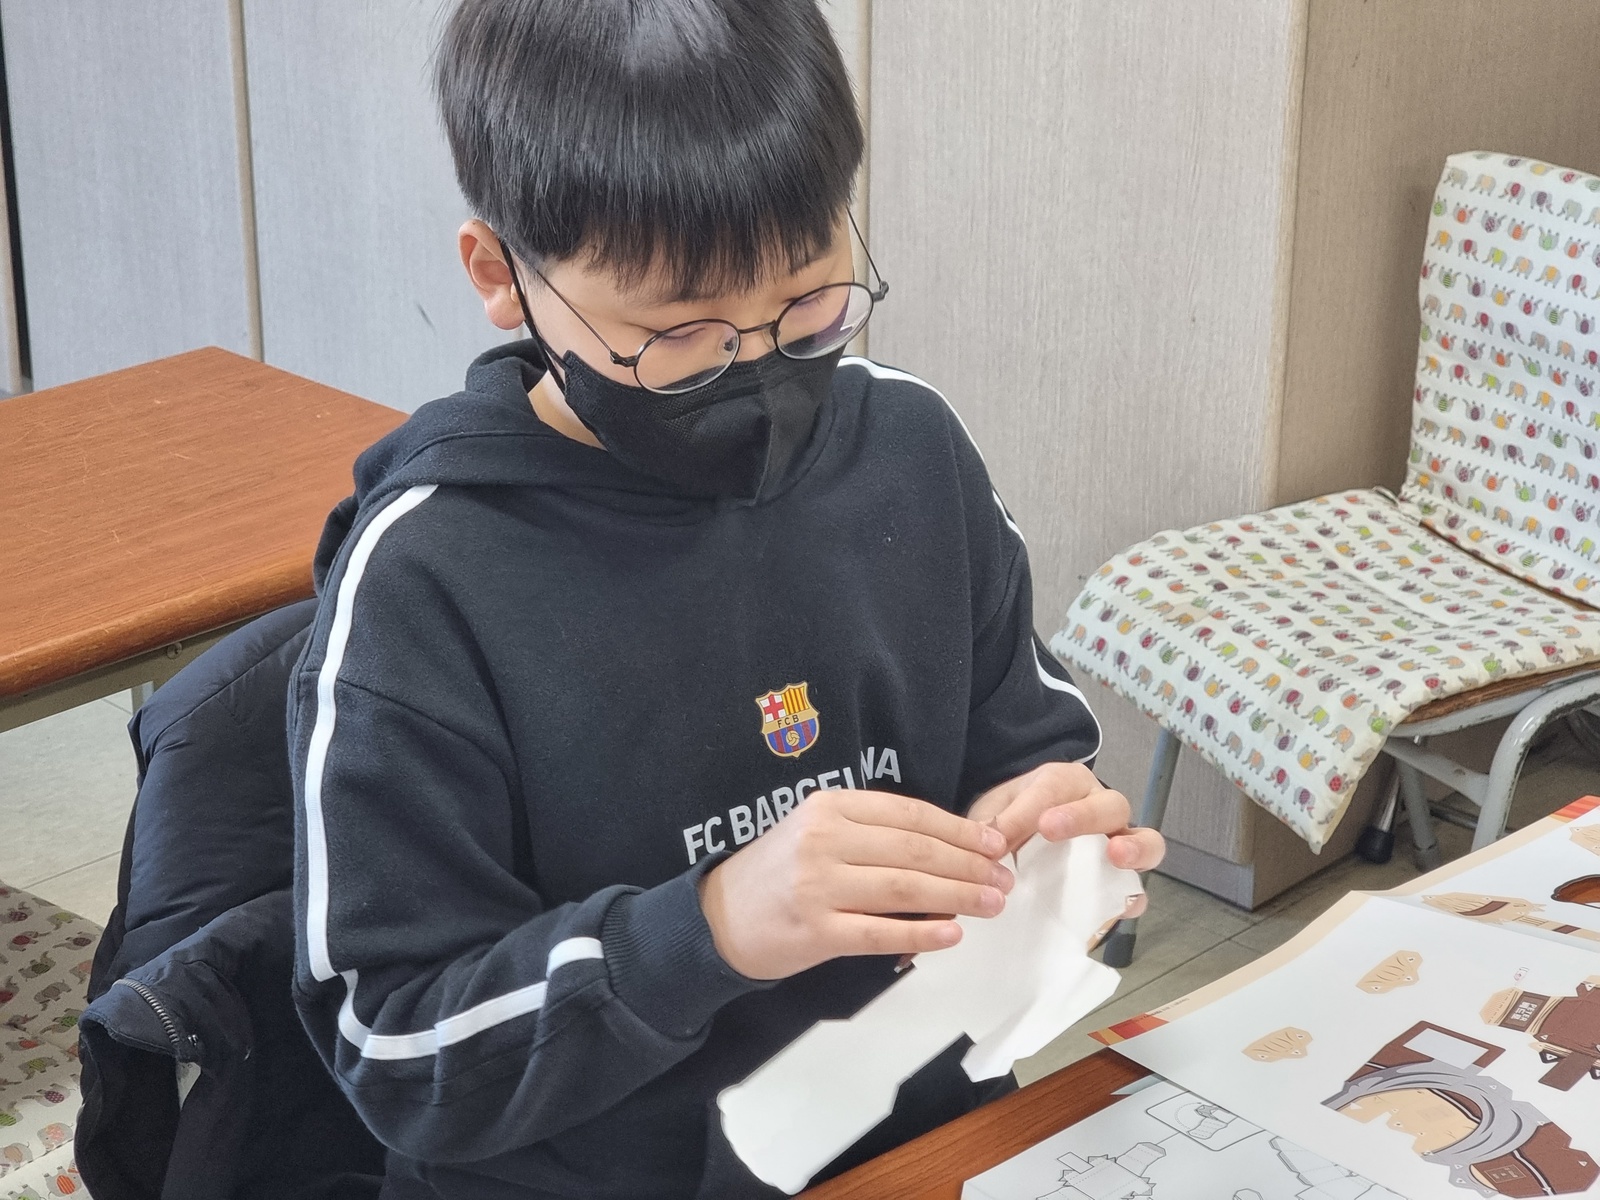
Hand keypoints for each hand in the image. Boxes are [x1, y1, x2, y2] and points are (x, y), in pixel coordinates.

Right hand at [697, 788, 1015, 980]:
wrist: (720, 918)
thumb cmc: (780, 874)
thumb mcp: (818, 832)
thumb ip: (872, 833)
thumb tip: (948, 847)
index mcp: (829, 806)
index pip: (909, 815)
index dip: (959, 829)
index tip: (993, 843)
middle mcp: (823, 840)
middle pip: (915, 850)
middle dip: (968, 864)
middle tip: (1002, 878)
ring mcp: (818, 885)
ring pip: (905, 888)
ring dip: (957, 896)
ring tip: (990, 904)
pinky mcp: (816, 930)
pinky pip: (880, 933)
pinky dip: (921, 933)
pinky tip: (950, 934)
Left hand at [965, 762, 1164, 918]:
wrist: (1011, 847)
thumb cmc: (1007, 822)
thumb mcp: (992, 814)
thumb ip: (991, 823)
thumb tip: (990, 843)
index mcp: (1066, 784)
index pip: (1056, 787)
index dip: (1034, 806)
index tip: (1009, 830)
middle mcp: (1099, 808)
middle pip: (1110, 804)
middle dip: (1082, 815)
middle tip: (1049, 829)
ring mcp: (1116, 845)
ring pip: (1146, 839)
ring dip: (1135, 847)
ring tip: (1117, 856)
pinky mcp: (1119, 884)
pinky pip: (1135, 891)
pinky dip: (1131, 899)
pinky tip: (1119, 908)